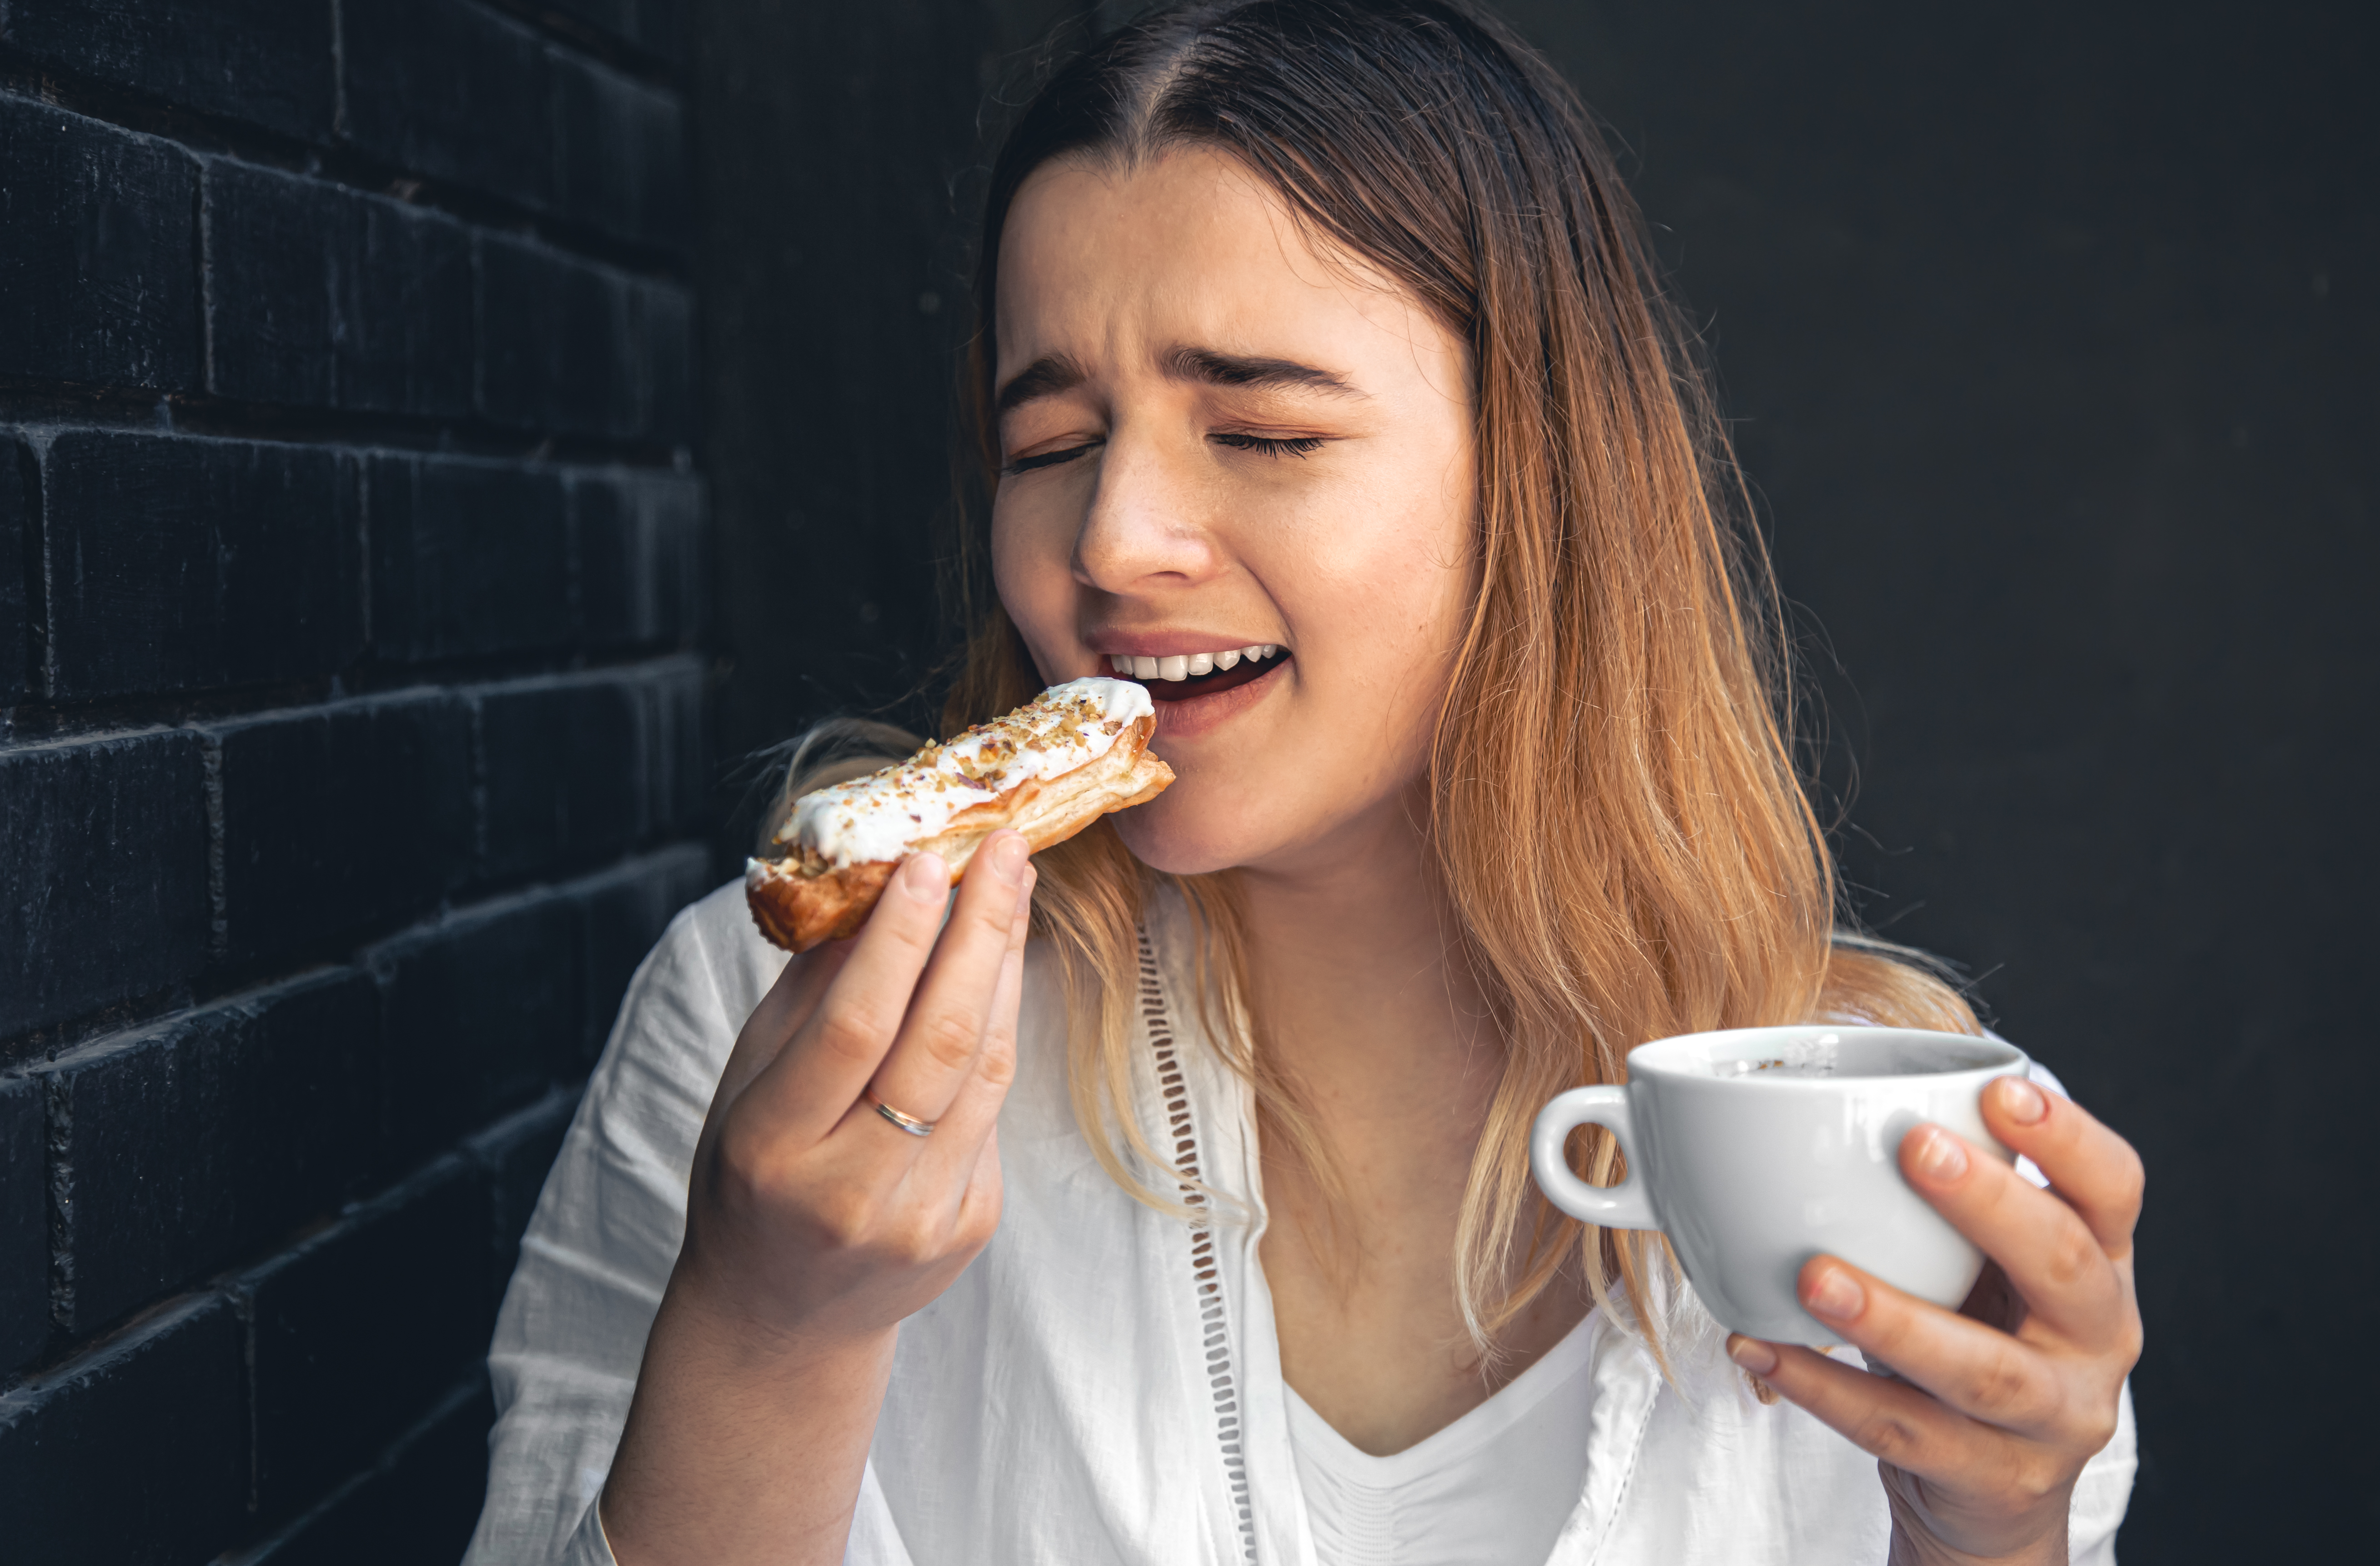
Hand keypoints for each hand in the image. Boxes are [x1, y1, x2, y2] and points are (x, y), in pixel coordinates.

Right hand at [601, 834, 1033, 1565]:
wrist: (780, 1317)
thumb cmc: (751, 1180)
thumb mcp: (746, 1087)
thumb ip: (808, 994)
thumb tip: (874, 884)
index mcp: (773, 1147)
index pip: (853, 1026)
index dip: (899, 938)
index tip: (930, 860)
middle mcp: (850, 1188)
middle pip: (937, 1041)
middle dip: (980, 932)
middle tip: (1004, 851)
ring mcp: (920, 1215)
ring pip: (984, 1069)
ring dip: (1005, 969)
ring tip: (1013, 892)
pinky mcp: (969, 1227)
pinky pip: (992, 1110)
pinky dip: (995, 1034)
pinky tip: (995, 977)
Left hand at [1726, 1076, 2143, 1565]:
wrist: (1994, 1494)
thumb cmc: (1978, 1336)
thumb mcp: (1984, 1265)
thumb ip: (1939, 1199)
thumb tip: (1813, 1104)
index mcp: (2102, 1263)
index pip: (2114, 1187)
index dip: (2067, 1135)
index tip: (1998, 1089)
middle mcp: (2098, 1339)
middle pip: (2065, 1267)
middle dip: (1991, 1205)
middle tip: (1914, 1147)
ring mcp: (2055, 1417)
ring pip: (1982, 1369)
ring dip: (1893, 1318)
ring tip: (1812, 1276)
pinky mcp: (1994, 1479)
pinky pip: (1903, 1430)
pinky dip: (1823, 1388)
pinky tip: (1760, 1346)